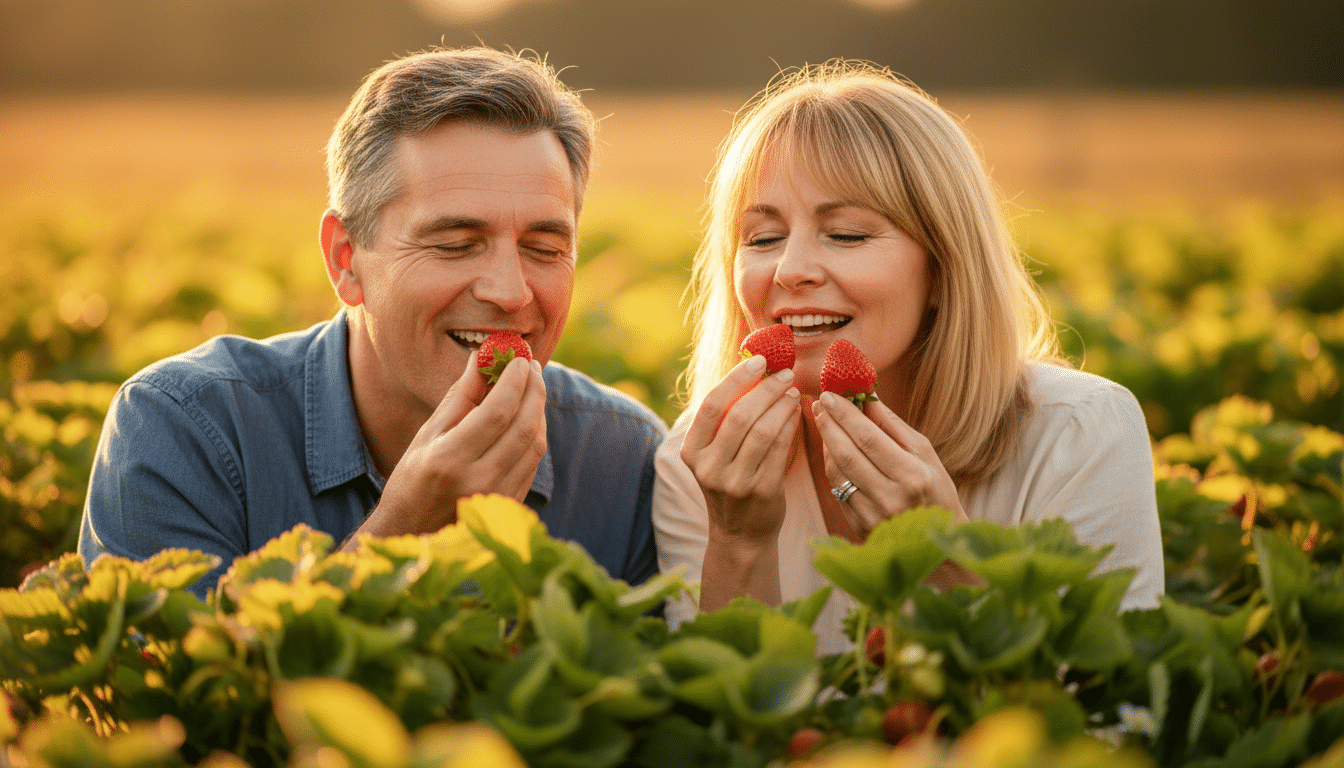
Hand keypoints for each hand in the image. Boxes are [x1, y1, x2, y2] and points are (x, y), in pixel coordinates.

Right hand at [348, 355, 547, 545]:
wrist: (412, 534)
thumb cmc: (411, 481)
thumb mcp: (427, 436)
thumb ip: (458, 397)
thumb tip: (481, 359)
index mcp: (449, 460)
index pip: (497, 412)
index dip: (513, 381)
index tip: (518, 358)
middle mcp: (478, 481)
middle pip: (524, 427)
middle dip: (533, 390)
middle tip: (531, 366)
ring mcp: (498, 497)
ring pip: (535, 445)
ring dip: (538, 411)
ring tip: (531, 387)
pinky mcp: (510, 505)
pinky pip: (532, 463)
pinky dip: (534, 434)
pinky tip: (528, 417)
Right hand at [680, 355, 800, 609]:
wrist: (740, 533)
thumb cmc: (731, 481)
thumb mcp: (716, 453)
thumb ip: (726, 418)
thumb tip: (755, 370)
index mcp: (692, 452)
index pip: (711, 405)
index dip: (736, 379)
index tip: (760, 361)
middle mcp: (709, 468)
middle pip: (739, 416)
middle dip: (766, 390)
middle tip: (785, 375)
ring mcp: (735, 482)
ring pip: (762, 431)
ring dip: (781, 405)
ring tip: (793, 391)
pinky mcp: (761, 492)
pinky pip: (780, 450)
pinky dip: (790, 425)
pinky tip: (797, 413)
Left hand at [812, 392, 965, 538]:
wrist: (937, 537)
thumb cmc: (934, 486)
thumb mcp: (923, 451)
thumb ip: (892, 424)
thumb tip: (866, 396)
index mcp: (911, 476)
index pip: (868, 438)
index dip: (845, 415)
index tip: (829, 395)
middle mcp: (891, 498)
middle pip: (847, 455)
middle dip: (829, 425)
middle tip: (820, 404)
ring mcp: (873, 516)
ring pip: (837, 473)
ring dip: (826, 444)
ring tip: (825, 422)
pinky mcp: (859, 527)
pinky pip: (836, 490)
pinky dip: (831, 466)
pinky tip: (832, 450)